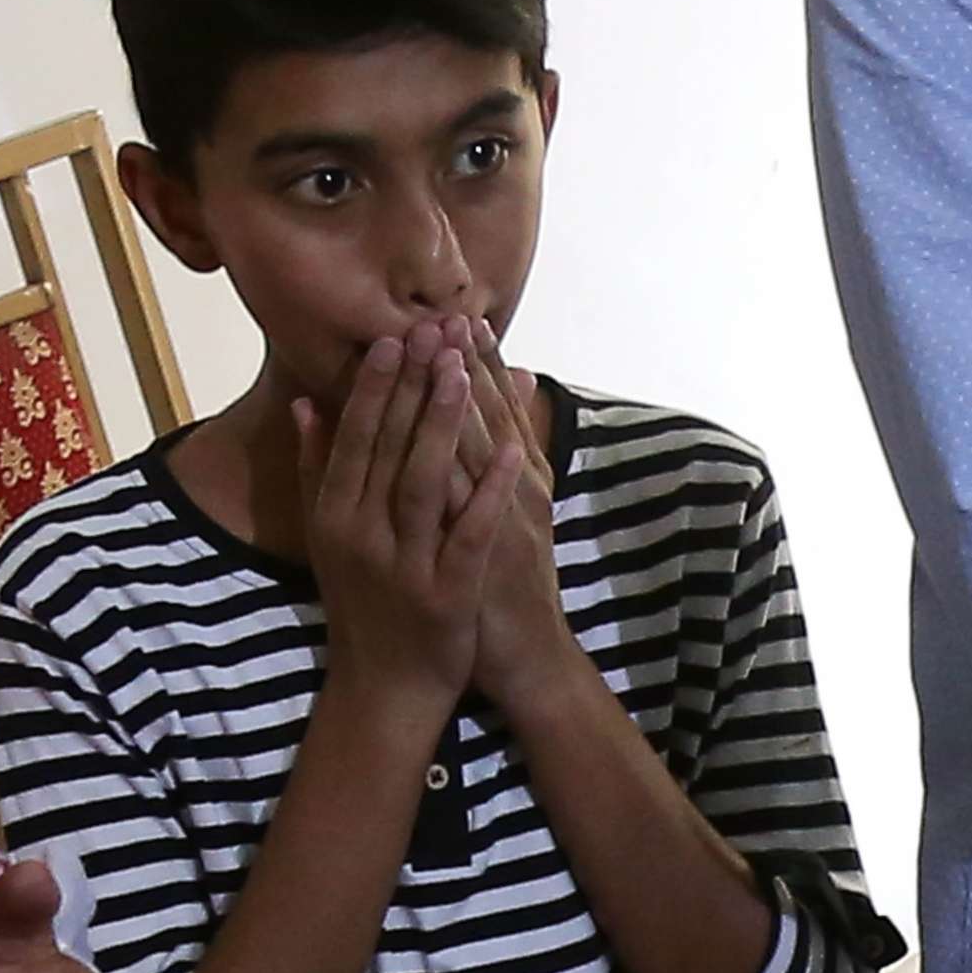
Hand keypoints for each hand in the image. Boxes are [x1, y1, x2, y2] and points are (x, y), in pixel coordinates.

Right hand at [295, 326, 523, 711]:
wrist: (385, 689)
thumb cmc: (362, 604)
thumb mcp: (329, 539)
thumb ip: (317, 471)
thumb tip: (306, 404)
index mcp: (335, 519)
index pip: (355, 439)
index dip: (376, 387)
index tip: (394, 336)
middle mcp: (362, 538)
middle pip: (388, 450)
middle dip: (412, 388)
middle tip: (433, 332)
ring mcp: (404, 566)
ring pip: (424, 483)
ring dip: (443, 423)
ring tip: (462, 370)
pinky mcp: (447, 594)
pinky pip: (470, 532)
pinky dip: (490, 489)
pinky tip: (513, 448)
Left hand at [446, 319, 578, 721]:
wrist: (527, 657)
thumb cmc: (509, 586)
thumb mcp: (518, 514)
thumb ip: (512, 453)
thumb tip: (514, 386)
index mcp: (518, 481)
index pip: (496, 410)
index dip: (479, 363)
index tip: (459, 316)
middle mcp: (517, 493)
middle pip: (489, 419)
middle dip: (467, 367)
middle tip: (448, 315)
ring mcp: (504, 523)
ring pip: (480, 453)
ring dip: (463, 403)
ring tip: (445, 354)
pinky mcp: (488, 554)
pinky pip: (468, 505)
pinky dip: (459, 470)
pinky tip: (444, 439)